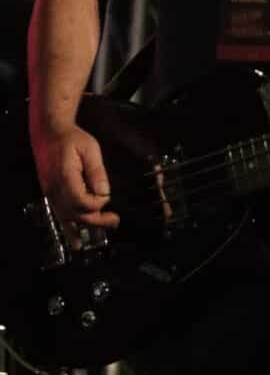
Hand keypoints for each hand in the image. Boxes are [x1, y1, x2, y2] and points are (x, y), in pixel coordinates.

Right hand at [32, 124, 119, 247]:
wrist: (49, 134)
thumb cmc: (72, 138)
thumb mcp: (90, 148)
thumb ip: (97, 171)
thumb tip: (104, 192)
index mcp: (65, 177)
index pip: (82, 201)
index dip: (97, 203)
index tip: (106, 195)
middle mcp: (55, 190)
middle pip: (76, 214)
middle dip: (97, 220)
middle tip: (115, 221)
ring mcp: (51, 194)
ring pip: (68, 218)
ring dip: (85, 226)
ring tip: (102, 233)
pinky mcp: (51, 195)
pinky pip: (60, 215)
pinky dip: (69, 228)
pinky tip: (77, 241)